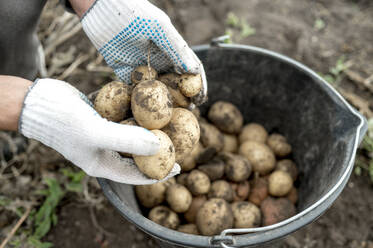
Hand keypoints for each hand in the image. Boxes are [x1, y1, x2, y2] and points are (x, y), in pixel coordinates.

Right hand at [19, 78, 179, 183]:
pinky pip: (123, 117)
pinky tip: (149, 103)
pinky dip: (135, 112)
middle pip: (137, 154)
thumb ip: (128, 141)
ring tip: (169, 121)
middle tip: (178, 141)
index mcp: (103, 164)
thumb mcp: (97, 133)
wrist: (37, 101)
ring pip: (132, 134)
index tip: (180, 166)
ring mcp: (103, 134)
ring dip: (148, 128)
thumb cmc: (63, 121)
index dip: (160, 172)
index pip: (137, 174)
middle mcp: (105, 151)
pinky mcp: (101, 117)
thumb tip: (160, 146)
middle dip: (157, 149)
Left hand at [80, 0, 206, 104]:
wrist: (98, 7)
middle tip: (185, 112)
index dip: (198, 84)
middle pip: (174, 82)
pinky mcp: (124, 71)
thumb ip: (176, 48)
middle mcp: (158, 59)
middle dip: (181, 98)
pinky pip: (133, 89)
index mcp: (170, 48)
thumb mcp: (159, 28)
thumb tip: (195, 71)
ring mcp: (141, 66)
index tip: (201, 99)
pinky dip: (138, 99)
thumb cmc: (133, 12)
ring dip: (161, 102)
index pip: (189, 68)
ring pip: (155, 89)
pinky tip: (143, 111)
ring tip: (166, 116)